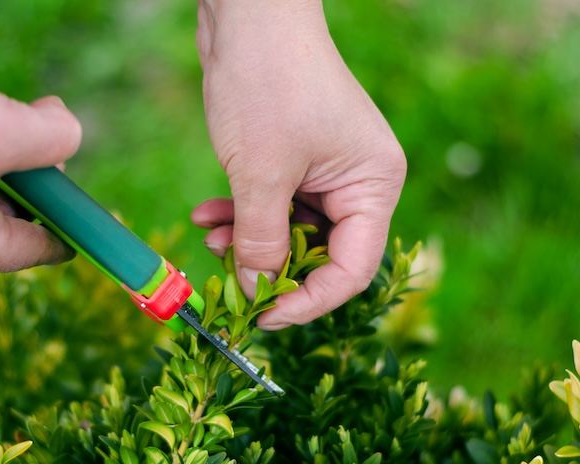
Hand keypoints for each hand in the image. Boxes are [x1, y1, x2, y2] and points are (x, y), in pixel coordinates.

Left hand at [194, 0, 404, 329]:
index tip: (262, 317)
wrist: (247, 14)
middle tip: (229, 282)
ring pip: (290, 232)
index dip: (307, 301)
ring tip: (209, 242)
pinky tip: (206, 215)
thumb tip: (255, 294)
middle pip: (320, 255)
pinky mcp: (296, 159)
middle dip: (271, 269)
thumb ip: (260, 242)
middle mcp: (358, 183)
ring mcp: (327, 171)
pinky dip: (242, 215)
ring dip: (249, 243)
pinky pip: (274, 205)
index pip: (352, 269)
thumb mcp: (260, 174)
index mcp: (373, 186)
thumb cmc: (266, 83)